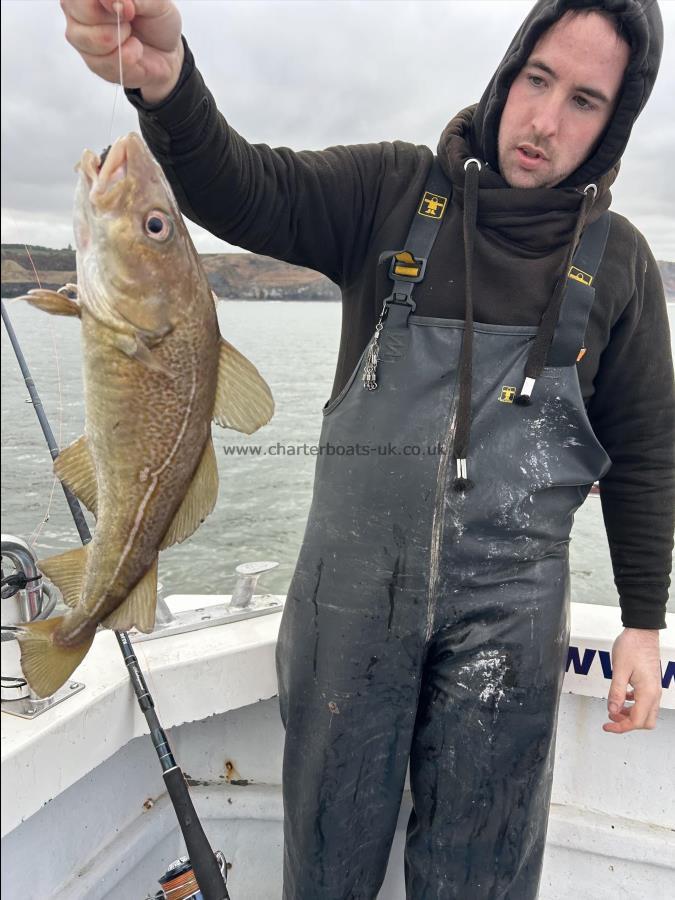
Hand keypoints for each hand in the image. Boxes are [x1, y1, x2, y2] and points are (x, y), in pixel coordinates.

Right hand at [61, 0, 183, 102]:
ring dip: (122, 40)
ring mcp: (81, 38)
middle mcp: (77, 11)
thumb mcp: (156, 2)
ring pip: (93, 40)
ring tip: (132, 36)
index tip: (129, 8)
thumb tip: (115, 3)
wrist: (167, 53)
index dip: (106, 0)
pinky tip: (133, 52)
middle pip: (83, 13)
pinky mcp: (93, 64)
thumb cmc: (157, 20)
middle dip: (116, 20)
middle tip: (130, 19)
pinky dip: (129, 58)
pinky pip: (107, 62)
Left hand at [603, 627, 661, 733]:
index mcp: (647, 692)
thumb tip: (612, 711)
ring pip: (645, 713)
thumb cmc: (632, 646)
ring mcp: (654, 689)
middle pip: (644, 722)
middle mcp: (654, 693)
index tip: (607, 726)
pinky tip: (622, 697)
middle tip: (611, 718)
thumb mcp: (619, 670)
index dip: (620, 727)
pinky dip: (633, 705)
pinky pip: (644, 702)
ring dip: (629, 715)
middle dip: (627, 724)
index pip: (636, 721)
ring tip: (614, 709)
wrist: (642, 632)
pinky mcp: (651, 684)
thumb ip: (615, 692)